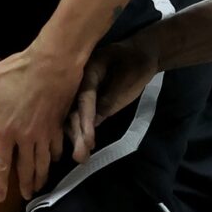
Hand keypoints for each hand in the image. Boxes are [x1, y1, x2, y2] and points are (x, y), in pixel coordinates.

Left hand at [0, 42, 86, 201]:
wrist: (52, 63)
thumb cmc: (17, 70)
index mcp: (7, 129)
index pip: (2, 163)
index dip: (0, 183)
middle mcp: (27, 137)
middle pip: (26, 168)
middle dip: (25, 185)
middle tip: (25, 197)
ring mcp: (45, 133)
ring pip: (44, 162)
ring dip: (41, 176)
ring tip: (38, 187)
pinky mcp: (58, 125)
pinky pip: (57, 148)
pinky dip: (55, 157)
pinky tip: (54, 160)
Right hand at [68, 35, 159, 163]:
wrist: (140, 53)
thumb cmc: (135, 63)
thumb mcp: (128, 78)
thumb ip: (111, 98)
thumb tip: (95, 120)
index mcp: (86, 70)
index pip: (84, 97)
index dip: (85, 119)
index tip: (89, 140)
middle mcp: (77, 82)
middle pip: (72, 108)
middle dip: (76, 133)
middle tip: (80, 156)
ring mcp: (79, 92)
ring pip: (71, 116)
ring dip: (75, 137)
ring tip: (81, 158)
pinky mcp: (86, 102)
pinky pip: (77, 117)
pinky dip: (78, 133)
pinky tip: (80, 148)